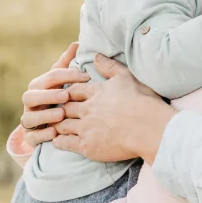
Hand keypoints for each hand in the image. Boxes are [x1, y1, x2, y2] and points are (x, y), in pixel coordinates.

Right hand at [19, 42, 90, 147]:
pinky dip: (42, 134)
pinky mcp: (30, 137)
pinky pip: (32, 137)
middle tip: (66, 95)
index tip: (86, 76)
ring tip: (61, 114)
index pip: (51, 76)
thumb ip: (66, 64)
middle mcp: (30, 101)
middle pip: (32, 95)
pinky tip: (54, 132)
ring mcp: (28, 119)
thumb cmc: (57, 96)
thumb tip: (76, 43)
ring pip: (29, 117)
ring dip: (45, 115)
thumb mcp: (61, 81)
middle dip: (49, 94)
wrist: (45, 123)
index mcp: (38, 85)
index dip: (68, 75)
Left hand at [53, 54, 175, 163]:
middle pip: (66, 106)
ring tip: (53, 124)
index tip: (66, 93)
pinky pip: (66, 143)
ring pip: (63, 124)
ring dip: (57, 123)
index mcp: (97, 92)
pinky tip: (56, 140)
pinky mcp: (87, 146)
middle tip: (56, 109)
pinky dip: (59, 140)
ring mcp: (86, 128)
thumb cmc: (142, 101)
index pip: (75, 90)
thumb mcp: (127, 77)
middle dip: (61, 107)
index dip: (70, 91)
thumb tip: (96, 56)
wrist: (148, 127)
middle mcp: (88, 109)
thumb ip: (110, 66)